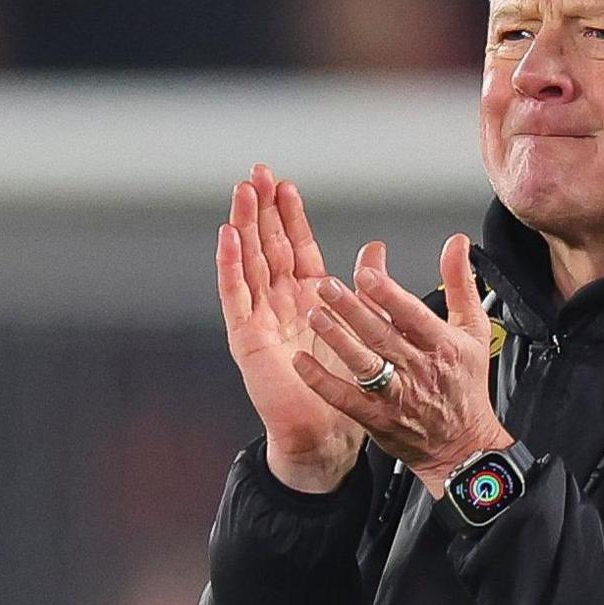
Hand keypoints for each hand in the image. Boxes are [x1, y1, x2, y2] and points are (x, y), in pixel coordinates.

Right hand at [216, 164, 383, 491]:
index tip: (285, 183)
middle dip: (262, 209)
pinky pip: (236, 297)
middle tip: (256, 172)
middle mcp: (282, 304)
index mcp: (310, 299)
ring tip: (241, 193)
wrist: (329, 433)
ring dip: (244, 227)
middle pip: (268, 246)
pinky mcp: (248, 339)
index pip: (297, 246)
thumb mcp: (364, 326)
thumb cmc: (346, 387)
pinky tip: (227, 239)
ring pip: (250, 262)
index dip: (290, 215)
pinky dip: (230, 267)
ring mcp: (261, 319)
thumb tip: (375, 248)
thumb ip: (368, 286)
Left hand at [293, 232, 514, 496]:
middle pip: (382, 335)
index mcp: (442, 344)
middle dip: (352, 309)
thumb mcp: (473, 329)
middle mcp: (419, 368)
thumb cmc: (465, 385)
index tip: (366, 273)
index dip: (388, 295)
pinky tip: (301, 362)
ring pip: (363, 364)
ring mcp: (397, 395)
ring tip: (314, 315)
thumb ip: (460, 283)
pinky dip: (321, 380)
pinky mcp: (377, 418)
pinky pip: (344, 398)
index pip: (412, 314)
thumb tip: (456, 243)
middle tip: (326, 286)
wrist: (463, 446)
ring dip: (336, 338)